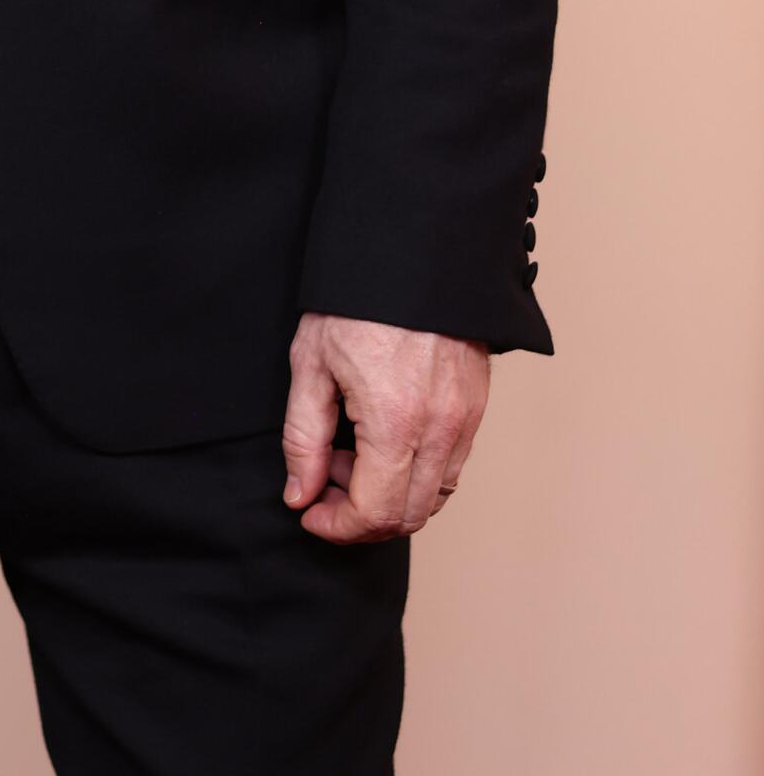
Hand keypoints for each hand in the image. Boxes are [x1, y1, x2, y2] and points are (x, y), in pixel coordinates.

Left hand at [281, 312, 488, 543]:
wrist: (412, 248)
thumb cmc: (356, 300)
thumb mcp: (311, 363)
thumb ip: (303, 438)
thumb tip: (301, 493)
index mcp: (395, 422)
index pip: (374, 513)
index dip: (337, 526)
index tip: (310, 511)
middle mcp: (439, 430)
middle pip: (408, 516)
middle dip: (361, 517)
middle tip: (326, 481)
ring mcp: (464, 420)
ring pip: (435, 498)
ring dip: (392, 498)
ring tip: (353, 455)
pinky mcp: (475, 407)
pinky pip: (452, 468)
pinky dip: (418, 476)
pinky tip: (386, 442)